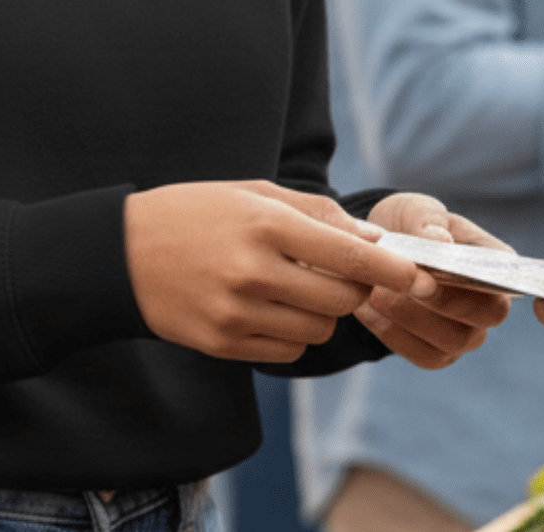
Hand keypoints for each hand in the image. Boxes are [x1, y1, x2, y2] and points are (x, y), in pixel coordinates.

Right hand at [123, 180, 434, 362]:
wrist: (123, 254)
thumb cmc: (199, 212)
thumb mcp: (257, 193)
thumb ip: (318, 215)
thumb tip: (373, 240)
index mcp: (266, 226)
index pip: (348, 254)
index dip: (391, 268)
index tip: (420, 275)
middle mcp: (254, 273)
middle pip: (341, 297)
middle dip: (356, 286)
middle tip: (345, 270)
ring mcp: (237, 314)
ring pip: (319, 328)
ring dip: (325, 310)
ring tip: (298, 283)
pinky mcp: (223, 345)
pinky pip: (289, 350)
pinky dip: (296, 332)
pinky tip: (274, 307)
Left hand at [357, 193, 511, 368]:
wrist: (381, 250)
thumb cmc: (410, 225)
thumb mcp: (415, 210)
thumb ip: (427, 222)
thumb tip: (440, 241)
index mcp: (496, 263)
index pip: (505, 280)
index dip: (482, 282)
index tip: (435, 274)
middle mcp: (490, 303)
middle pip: (484, 318)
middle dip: (441, 304)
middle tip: (403, 284)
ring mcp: (467, 332)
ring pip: (452, 342)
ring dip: (412, 320)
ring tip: (375, 294)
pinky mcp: (438, 353)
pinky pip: (424, 355)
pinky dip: (394, 335)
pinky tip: (367, 310)